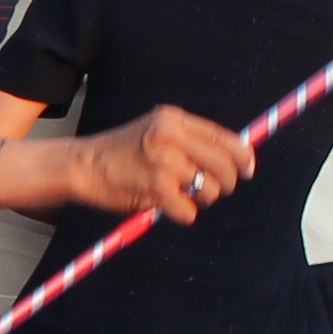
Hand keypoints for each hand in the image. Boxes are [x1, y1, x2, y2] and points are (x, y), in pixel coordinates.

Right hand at [74, 104, 252, 222]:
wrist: (84, 165)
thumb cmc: (123, 153)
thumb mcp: (157, 132)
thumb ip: (190, 140)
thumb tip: (235, 156)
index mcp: (174, 119)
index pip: (224, 138)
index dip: (243, 156)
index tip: (248, 169)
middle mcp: (171, 136)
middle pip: (224, 165)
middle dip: (227, 183)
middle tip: (216, 190)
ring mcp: (165, 163)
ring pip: (210, 190)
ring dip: (202, 200)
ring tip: (182, 195)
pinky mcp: (157, 189)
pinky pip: (190, 211)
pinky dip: (182, 214)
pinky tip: (166, 206)